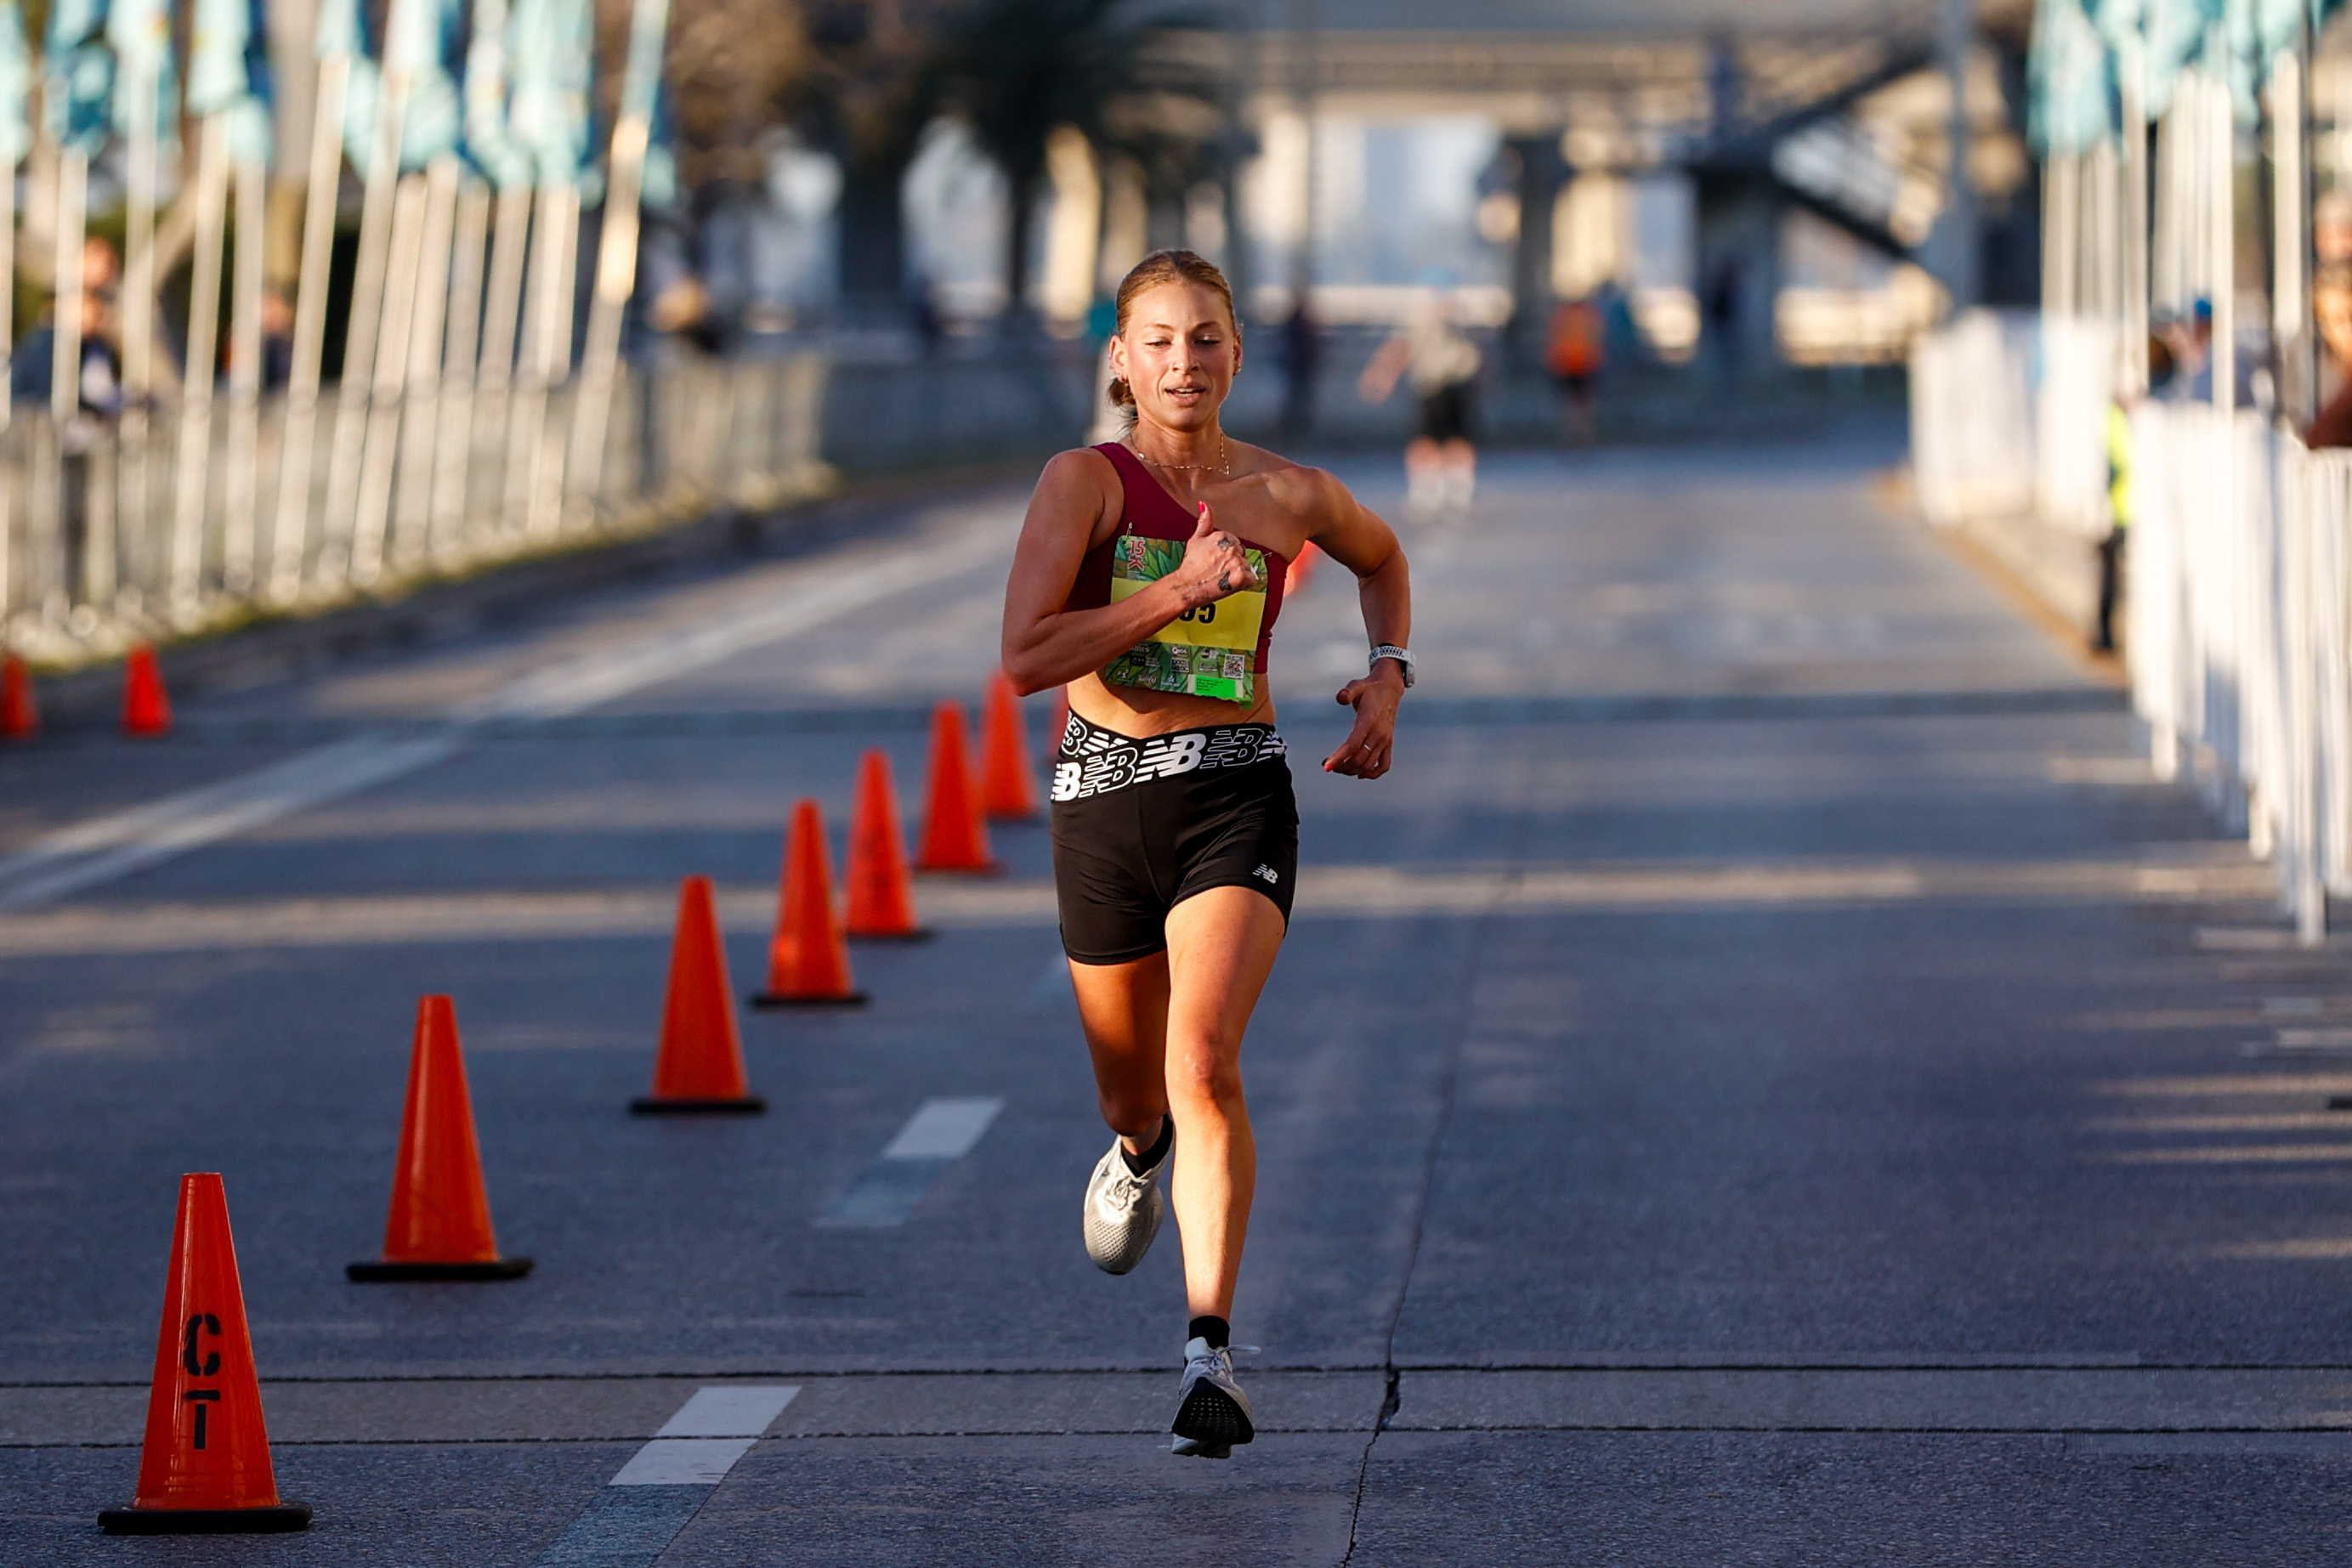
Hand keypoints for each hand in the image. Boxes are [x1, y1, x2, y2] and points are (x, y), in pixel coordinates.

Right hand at [1173, 502, 1258, 606]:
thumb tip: (1204, 504)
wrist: (1187, 587)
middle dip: (1233, 562)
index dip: (1226, 554)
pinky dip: (1244, 583)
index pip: (1235, 543)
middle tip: (1219, 570)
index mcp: (1224, 536)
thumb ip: (1204, 521)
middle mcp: (1232, 547)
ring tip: (1223, 577)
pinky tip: (1230, 583)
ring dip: (1239, 573)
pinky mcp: (1242, 577)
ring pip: (1247, 566)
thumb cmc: (1190, 565)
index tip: (1216, 560)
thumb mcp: (1195, 539)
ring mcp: (1238, 562)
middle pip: (1242, 554)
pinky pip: (1252, 579)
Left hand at [1323, 663, 1403, 777]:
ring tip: (1338, 768)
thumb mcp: (1357, 685)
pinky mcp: (1389, 743)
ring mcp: (1385, 740)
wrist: (1390, 688)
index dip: (1339, 757)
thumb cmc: (1369, 688)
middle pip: (1359, 758)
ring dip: (1352, 770)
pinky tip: (1360, 774)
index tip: (1327, 766)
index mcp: (1369, 720)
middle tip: (1328, 765)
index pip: (1353, 744)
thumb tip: (1341, 698)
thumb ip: (1347, 692)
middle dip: (1342, 765)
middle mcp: (1379, 733)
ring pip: (1369, 764)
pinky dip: (1373, 773)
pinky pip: (1385, 765)